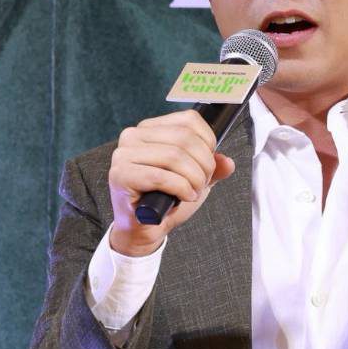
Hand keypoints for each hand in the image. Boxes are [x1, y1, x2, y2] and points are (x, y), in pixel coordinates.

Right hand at [108, 109, 234, 255]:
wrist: (141, 228)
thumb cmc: (164, 199)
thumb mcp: (194, 179)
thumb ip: (212, 168)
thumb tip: (227, 162)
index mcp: (150, 128)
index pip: (189, 120)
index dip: (208, 142)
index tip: (209, 163)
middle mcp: (133, 135)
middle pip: (184, 138)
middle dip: (204, 164)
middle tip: (203, 183)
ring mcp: (123, 154)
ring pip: (174, 156)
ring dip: (194, 178)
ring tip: (194, 192)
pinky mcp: (120, 174)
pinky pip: (161, 177)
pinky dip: (181, 188)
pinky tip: (183, 197)